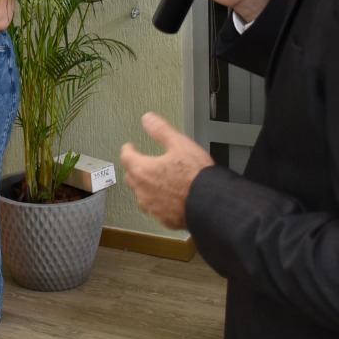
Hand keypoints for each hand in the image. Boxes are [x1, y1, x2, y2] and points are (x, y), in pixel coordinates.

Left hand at [120, 113, 214, 229]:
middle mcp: (143, 191)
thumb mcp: (179, 143)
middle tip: (142, 163)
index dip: (128, 149)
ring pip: (142, 196)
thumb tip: (148, 119)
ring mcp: (153, 208)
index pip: (126, 157)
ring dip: (146, 188)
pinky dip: (159, 203)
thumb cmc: (196, 176)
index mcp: (143, 170)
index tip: (130, 147)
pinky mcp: (165, 220)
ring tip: (155, 182)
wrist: (211, 204)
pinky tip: (168, 200)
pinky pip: (156, 210)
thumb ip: (160, 130)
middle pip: (132, 177)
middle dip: (135, 169)